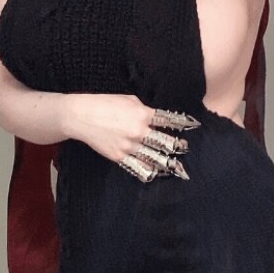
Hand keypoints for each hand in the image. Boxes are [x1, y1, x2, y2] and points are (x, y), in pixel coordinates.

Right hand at [75, 94, 193, 181]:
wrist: (80, 116)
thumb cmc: (103, 103)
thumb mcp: (128, 99)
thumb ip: (144, 109)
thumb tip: (155, 116)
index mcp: (142, 114)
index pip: (168, 120)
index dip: (182, 123)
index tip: (193, 125)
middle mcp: (138, 131)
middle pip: (165, 142)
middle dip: (178, 146)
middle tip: (185, 147)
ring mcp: (129, 146)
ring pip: (155, 158)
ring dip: (168, 162)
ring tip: (177, 165)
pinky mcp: (119, 157)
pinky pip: (138, 167)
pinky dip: (149, 170)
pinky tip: (157, 172)